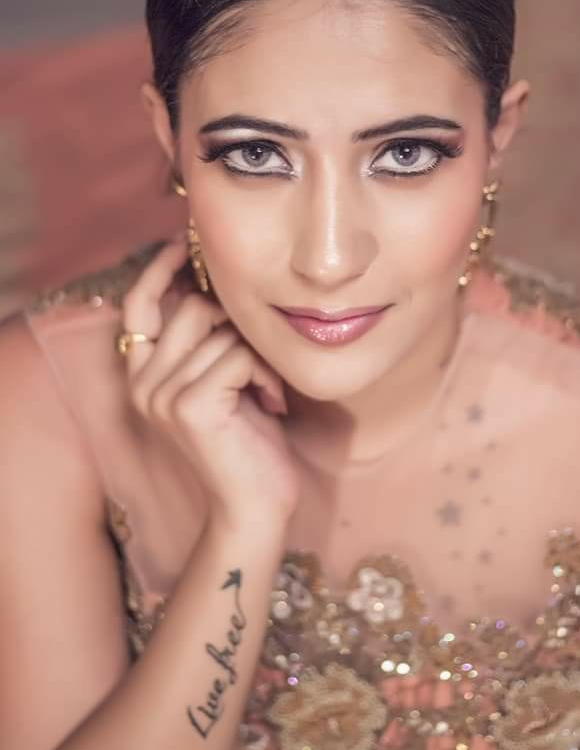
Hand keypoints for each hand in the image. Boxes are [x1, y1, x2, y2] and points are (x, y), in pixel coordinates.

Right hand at [120, 238, 299, 526]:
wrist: (254, 506)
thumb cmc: (247, 440)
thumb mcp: (221, 379)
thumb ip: (206, 339)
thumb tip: (214, 282)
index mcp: (142, 375)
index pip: (137, 305)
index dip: (158, 270)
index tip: (185, 243)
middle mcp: (142, 384)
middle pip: (192, 307)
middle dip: (238, 323)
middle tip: (257, 360)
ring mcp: (162, 395)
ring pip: (223, 331)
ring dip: (259, 356)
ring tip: (266, 390)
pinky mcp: (190, 406)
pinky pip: (239, 355)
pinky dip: (266, 374)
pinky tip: (271, 404)